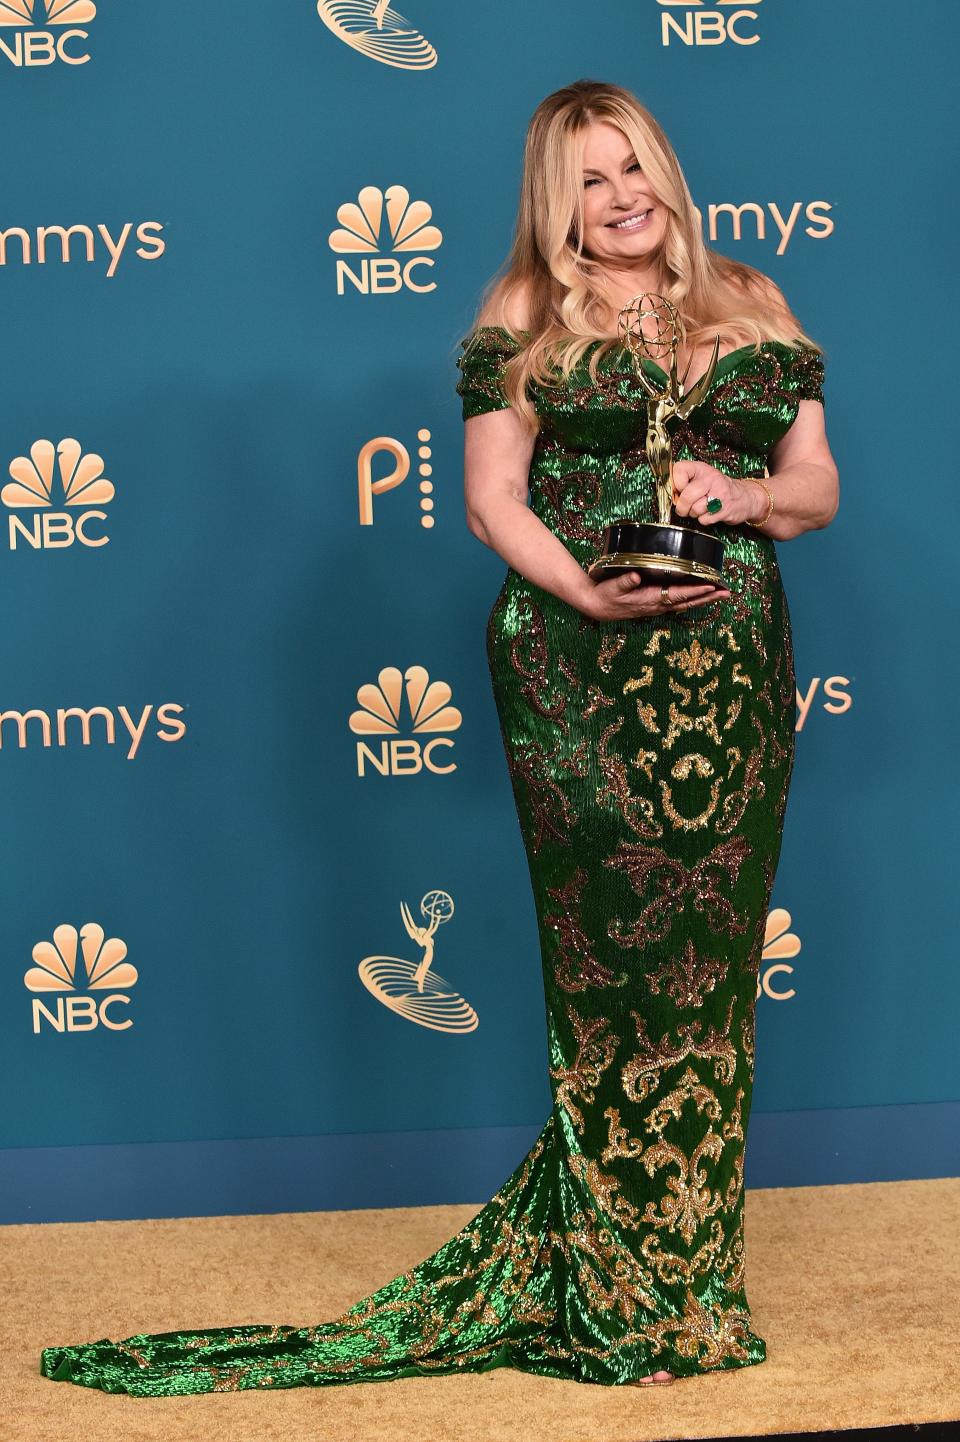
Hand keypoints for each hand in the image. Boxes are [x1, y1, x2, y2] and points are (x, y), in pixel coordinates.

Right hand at [578, 569, 730, 620]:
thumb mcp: (611, 588)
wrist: (595, 606)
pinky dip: (693, 598)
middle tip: (727, 592)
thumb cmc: (604, 596)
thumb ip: (624, 582)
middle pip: (688, 602)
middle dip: (708, 597)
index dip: (696, 591)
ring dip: (704, 599)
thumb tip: (636, 575)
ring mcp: (657, 606)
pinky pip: (679, 602)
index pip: (678, 595)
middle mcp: (657, 605)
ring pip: (686, 603)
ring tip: (721, 593)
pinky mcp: (655, 603)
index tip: (712, 585)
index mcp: (650, 599)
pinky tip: (701, 594)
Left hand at [672, 460, 764, 526]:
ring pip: (695, 509)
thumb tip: (669, 493)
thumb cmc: (717, 488)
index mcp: (702, 468)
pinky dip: (704, 520)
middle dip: (682, 506)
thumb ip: (684, 482)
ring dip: (694, 513)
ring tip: (701, 508)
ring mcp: (720, 494)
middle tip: (684, 508)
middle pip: (687, 495)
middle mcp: (712, 478)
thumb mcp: (701, 478)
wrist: (745, 497)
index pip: (679, 469)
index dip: (675, 483)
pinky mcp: (726, 509)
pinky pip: (704, 519)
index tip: (679, 490)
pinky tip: (710, 513)